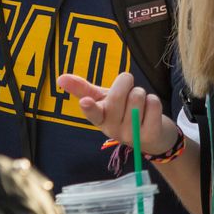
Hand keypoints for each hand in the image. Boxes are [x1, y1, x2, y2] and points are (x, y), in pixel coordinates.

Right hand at [57, 72, 178, 155]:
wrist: (150, 135)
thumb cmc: (123, 111)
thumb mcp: (102, 100)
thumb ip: (82, 89)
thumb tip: (59, 78)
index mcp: (99, 118)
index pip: (92, 113)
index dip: (89, 107)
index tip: (85, 102)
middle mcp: (112, 129)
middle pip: (119, 94)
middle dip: (127, 83)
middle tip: (129, 91)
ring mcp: (131, 135)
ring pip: (138, 96)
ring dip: (142, 94)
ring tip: (139, 104)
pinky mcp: (149, 136)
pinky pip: (153, 104)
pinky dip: (154, 101)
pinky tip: (150, 111)